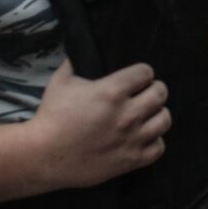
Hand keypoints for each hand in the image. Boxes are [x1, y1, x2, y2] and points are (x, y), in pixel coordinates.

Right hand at [27, 59, 170, 189]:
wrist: (43, 156)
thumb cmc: (51, 117)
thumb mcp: (61, 81)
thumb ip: (76, 62)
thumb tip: (83, 48)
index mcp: (112, 92)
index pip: (146, 73)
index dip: (142, 73)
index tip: (137, 78)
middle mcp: (127, 114)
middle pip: (160, 93)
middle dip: (154, 90)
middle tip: (145, 93)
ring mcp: (131, 139)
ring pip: (164, 120)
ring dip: (157, 114)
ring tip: (148, 114)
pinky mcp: (131, 160)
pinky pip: (159, 148)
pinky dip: (154, 141)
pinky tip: (144, 137)